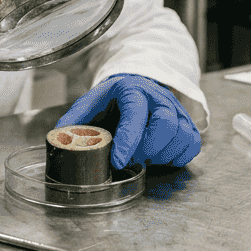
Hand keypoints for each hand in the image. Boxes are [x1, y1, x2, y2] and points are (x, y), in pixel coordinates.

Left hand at [56, 74, 200, 168]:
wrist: (135, 89)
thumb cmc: (112, 101)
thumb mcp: (90, 105)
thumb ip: (74, 121)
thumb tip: (58, 138)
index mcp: (132, 89)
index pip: (135, 113)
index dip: (128, 139)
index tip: (117, 161)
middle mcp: (158, 96)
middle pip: (166, 124)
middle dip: (147, 149)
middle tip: (132, 159)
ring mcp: (176, 109)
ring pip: (182, 135)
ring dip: (162, 155)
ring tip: (144, 157)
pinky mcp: (187, 123)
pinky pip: (192, 143)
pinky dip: (177, 156)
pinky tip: (160, 156)